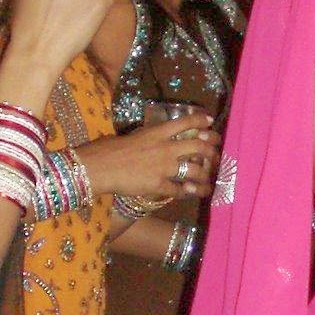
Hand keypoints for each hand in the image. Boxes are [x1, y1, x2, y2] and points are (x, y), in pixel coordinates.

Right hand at [78, 115, 220, 201]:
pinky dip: (190, 192)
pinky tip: (196, 193)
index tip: (210, 121)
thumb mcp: (133, 136)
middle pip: (198, 146)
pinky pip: (179, 190)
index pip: (185, 122)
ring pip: (195, 170)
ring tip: (210, 181)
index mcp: (156, 133)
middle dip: (212, 150)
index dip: (201, 121)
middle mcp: (165, 148)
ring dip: (206, 176)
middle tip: (216, 154)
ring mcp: (163, 168)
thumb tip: (157, 139)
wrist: (98, 167)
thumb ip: (149, 138)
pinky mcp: (158, 185)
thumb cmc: (108, 149)